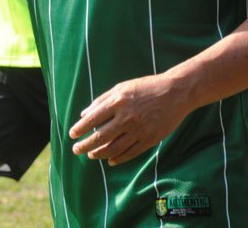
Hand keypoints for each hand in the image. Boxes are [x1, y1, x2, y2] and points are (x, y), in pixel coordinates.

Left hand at [68, 74, 190, 165]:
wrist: (175, 93)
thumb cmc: (146, 87)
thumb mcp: (121, 87)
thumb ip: (101, 100)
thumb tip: (84, 114)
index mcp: (117, 102)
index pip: (92, 120)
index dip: (80, 129)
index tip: (72, 135)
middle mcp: (126, 118)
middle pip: (100, 137)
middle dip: (85, 145)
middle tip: (76, 149)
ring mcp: (139, 130)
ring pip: (114, 148)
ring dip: (99, 153)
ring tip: (91, 155)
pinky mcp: (150, 139)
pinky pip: (131, 153)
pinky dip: (119, 158)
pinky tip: (110, 160)